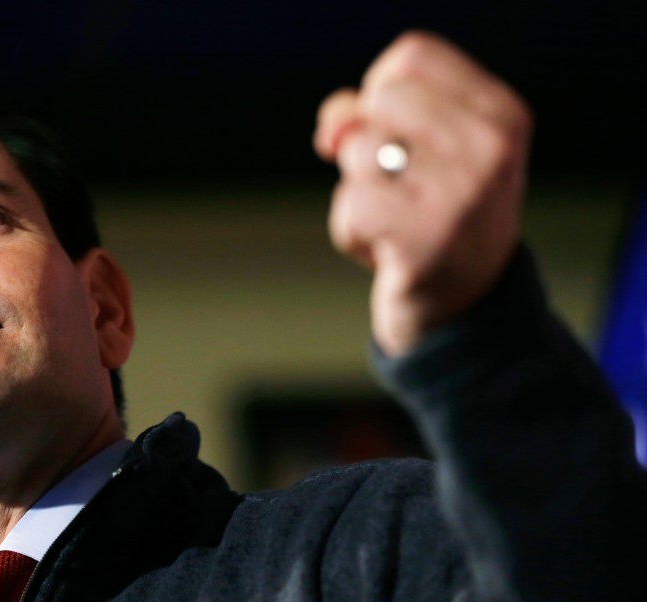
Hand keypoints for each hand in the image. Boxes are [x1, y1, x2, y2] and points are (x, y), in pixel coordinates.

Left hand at [313, 30, 531, 354]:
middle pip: (379, 99)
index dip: (379, 94)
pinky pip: (350, 206)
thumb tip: (333, 131)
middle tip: (399, 189)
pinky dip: (351, 233)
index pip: (411, 57)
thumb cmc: (431, 220)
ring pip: (358, 153)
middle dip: (365, 146)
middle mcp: (491, 146)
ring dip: (358, 195)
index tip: (394, 136)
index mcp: (499, 113)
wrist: (462, 312)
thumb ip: (364, 117)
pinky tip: (387, 252)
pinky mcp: (427, 237)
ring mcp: (463, 191)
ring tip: (396, 224)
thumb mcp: (414, 152)